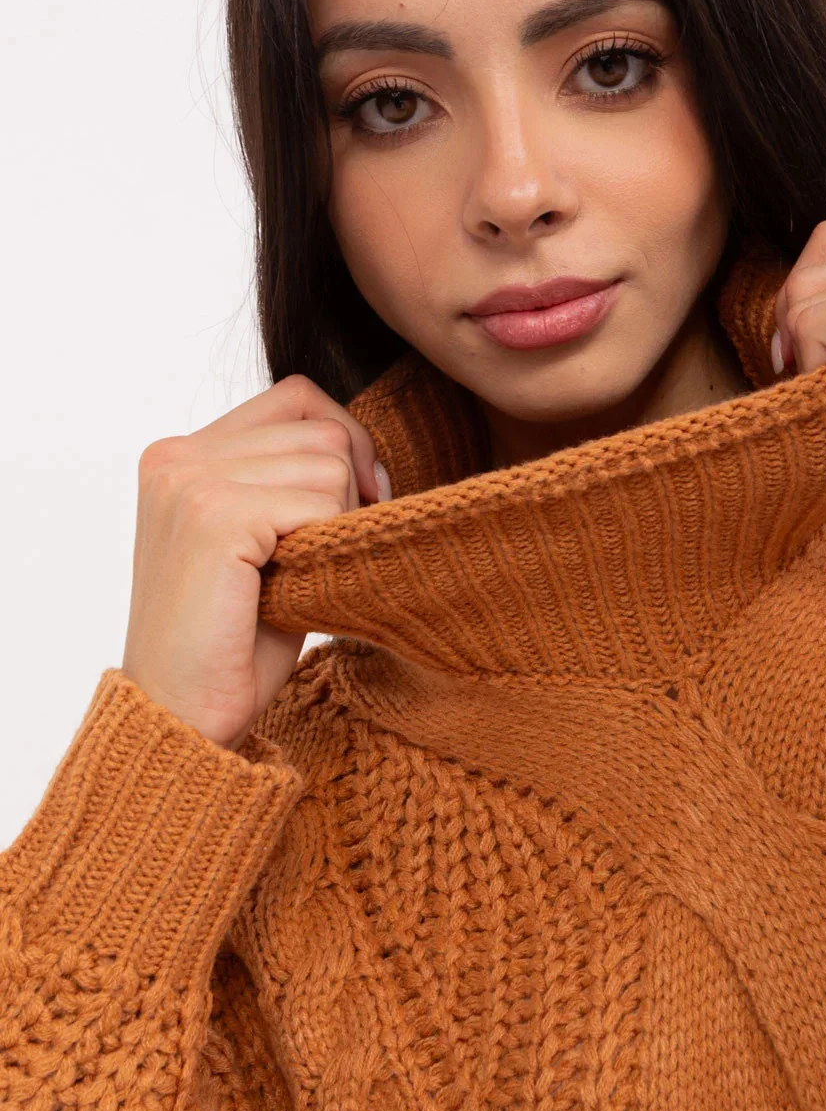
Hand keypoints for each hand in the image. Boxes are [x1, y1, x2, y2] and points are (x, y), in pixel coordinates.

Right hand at [121, 374, 389, 751]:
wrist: (185, 714)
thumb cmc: (232, 644)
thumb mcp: (264, 545)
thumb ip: (288, 485)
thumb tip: (363, 449)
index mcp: (181, 455)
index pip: (296, 396)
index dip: (346, 442)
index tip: (362, 502)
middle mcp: (177, 455)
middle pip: (321, 428)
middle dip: (351, 490)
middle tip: (335, 553)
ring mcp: (190, 480)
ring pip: (329, 461)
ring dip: (338, 523)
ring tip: (302, 576)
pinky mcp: (213, 515)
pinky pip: (320, 503)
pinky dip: (328, 546)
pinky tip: (295, 586)